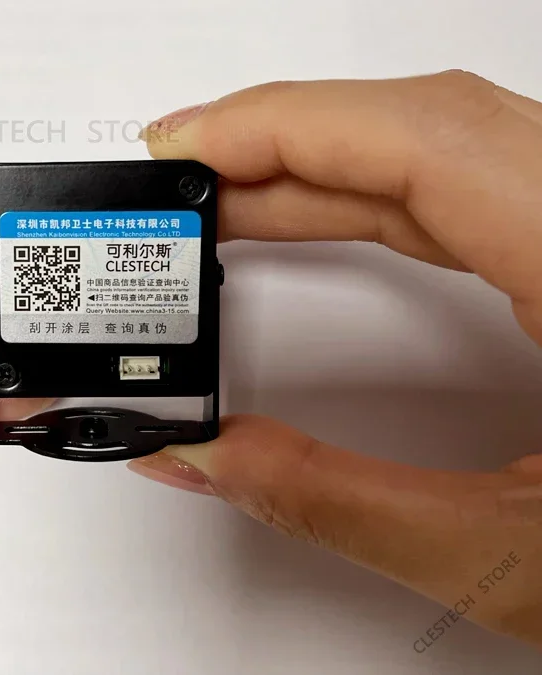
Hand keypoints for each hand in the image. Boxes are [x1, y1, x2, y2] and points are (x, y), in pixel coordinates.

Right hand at [129, 70, 541, 647]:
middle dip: (279, 147)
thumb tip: (205, 457)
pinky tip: (319, 217)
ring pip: (447, 149)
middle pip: (424, 129)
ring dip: (322, 169)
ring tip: (226, 208)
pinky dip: (377, 192)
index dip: (282, 126)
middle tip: (178, 192)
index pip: (425, 140)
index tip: (184, 149)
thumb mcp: (514, 561)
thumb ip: (333, 502)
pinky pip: (472, 184)